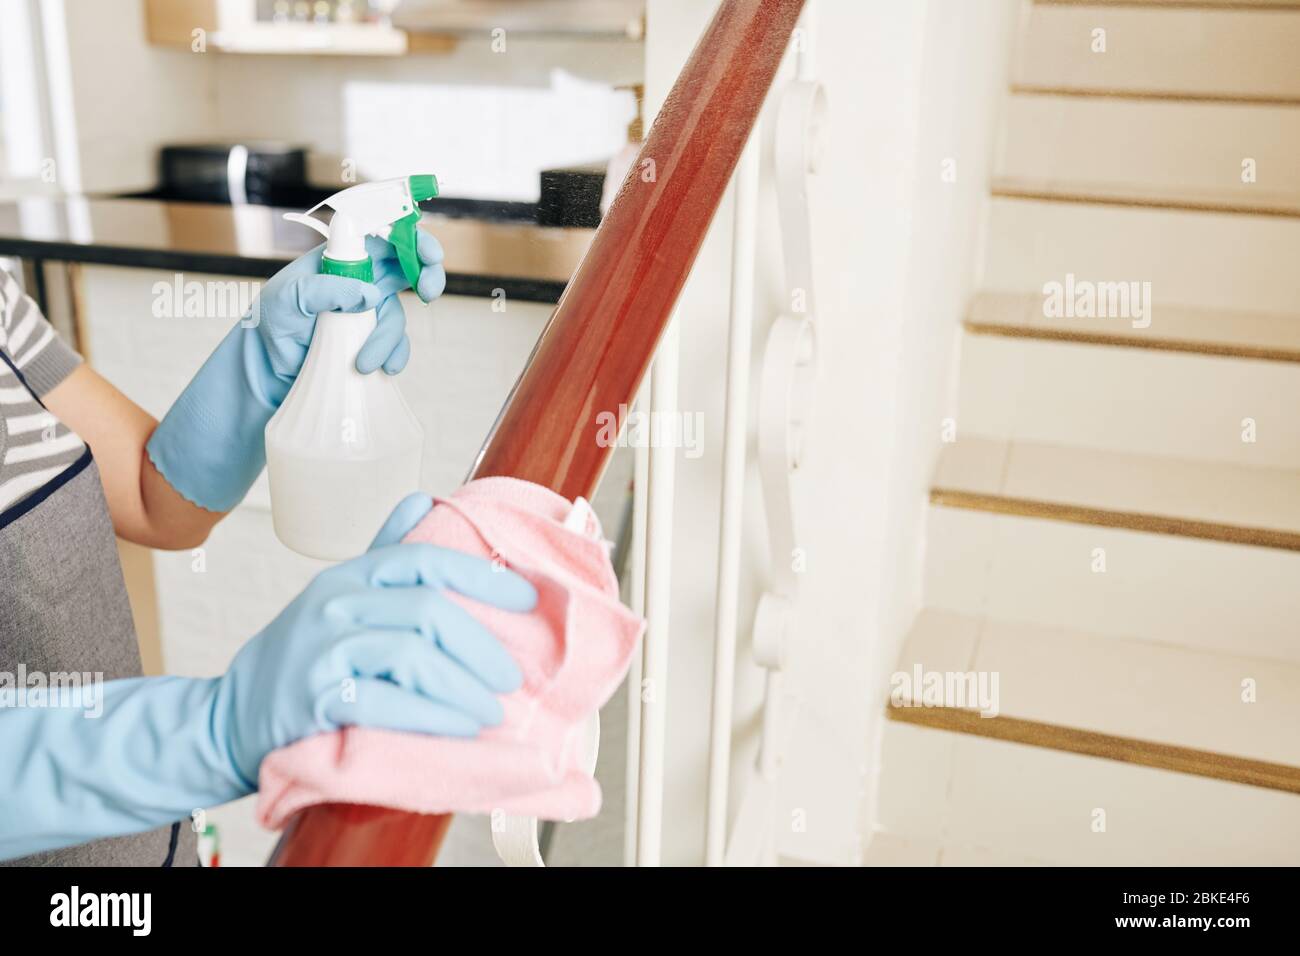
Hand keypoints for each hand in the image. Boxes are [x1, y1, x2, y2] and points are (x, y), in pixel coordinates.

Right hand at [214, 493, 534, 787]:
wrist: (231, 716)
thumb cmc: (302, 657)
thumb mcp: (340, 594)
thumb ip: (384, 551)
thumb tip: (425, 498)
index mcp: (350, 576)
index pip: (425, 559)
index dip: (481, 576)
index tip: (526, 597)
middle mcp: (335, 604)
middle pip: (427, 610)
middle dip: (480, 645)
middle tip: (512, 677)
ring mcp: (322, 650)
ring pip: (411, 656)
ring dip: (463, 687)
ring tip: (492, 711)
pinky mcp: (314, 699)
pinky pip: (384, 703)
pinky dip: (430, 715)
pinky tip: (460, 728)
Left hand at [249, 231, 445, 381]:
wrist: (269, 364)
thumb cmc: (273, 320)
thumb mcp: (289, 296)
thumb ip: (326, 289)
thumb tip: (370, 294)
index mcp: (343, 257)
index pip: (384, 237)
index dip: (413, 239)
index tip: (428, 255)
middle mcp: (361, 279)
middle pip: (409, 267)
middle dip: (427, 276)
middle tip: (427, 293)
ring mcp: (369, 311)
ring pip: (399, 315)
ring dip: (388, 339)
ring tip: (363, 363)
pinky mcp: (372, 339)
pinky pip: (397, 344)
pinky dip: (395, 356)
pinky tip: (382, 369)